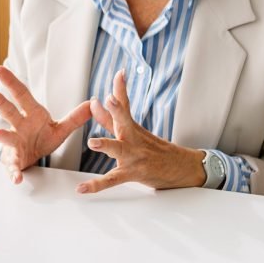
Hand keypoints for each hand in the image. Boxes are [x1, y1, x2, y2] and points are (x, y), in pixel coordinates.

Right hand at [0, 63, 91, 183]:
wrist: (32, 158)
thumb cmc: (41, 139)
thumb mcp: (60, 128)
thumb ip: (75, 117)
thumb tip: (92, 103)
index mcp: (30, 114)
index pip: (20, 94)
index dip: (10, 81)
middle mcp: (19, 126)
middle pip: (8, 111)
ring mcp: (14, 143)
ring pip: (7, 137)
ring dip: (2, 136)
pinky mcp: (14, 161)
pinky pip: (13, 166)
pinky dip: (14, 171)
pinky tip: (16, 177)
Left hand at [76, 70, 205, 193]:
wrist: (181, 169)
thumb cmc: (155, 149)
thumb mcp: (133, 131)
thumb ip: (110, 118)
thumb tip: (94, 102)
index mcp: (132, 127)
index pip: (125, 104)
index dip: (121, 88)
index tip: (119, 73)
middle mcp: (133, 138)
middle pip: (124, 121)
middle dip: (117, 110)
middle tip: (109, 99)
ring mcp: (134, 156)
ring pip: (119, 149)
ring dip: (106, 145)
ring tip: (93, 143)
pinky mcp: (132, 173)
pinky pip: (112, 180)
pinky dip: (96, 185)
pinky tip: (82, 188)